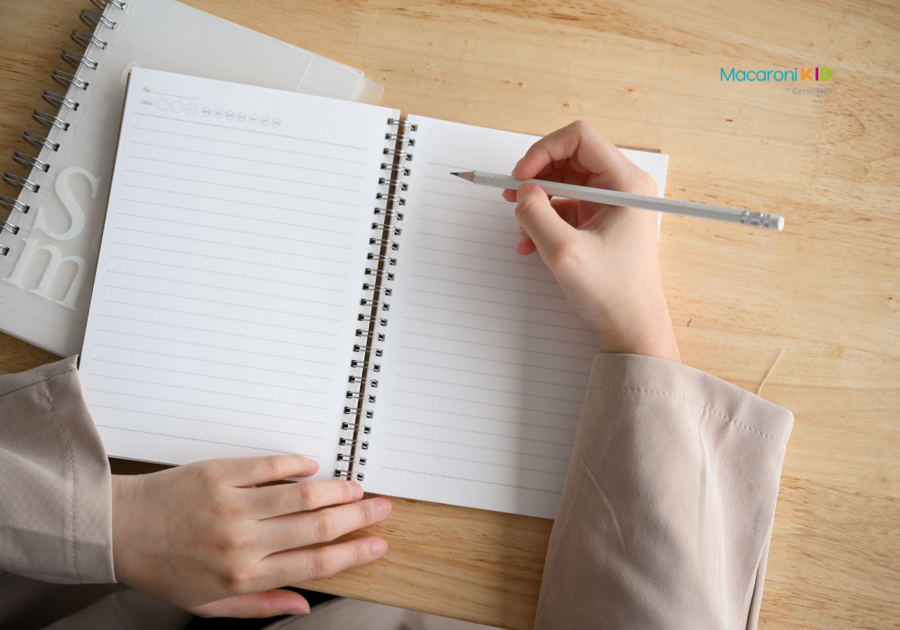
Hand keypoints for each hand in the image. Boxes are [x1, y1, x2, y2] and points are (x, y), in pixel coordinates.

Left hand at [111, 455, 390, 616]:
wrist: (118, 529)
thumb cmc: (162, 569)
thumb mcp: (209, 605)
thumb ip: (261, 605)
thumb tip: (305, 605)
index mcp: (243, 575)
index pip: (314, 564)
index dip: (353, 554)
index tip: (377, 545)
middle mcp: (243, 540)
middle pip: (317, 527)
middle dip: (357, 518)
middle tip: (381, 509)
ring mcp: (232, 503)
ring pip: (300, 494)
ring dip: (336, 491)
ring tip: (358, 488)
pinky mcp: (220, 473)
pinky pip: (268, 465)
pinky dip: (296, 464)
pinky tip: (314, 465)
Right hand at [502, 120, 680, 362]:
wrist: (631, 327)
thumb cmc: (615, 294)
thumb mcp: (565, 253)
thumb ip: (536, 215)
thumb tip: (521, 192)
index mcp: (626, 184)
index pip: (580, 139)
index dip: (543, 150)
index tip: (521, 174)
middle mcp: (621, 188)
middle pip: (568, 157)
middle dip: (535, 175)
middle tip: (511, 194)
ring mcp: (610, 204)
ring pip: (563, 181)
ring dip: (536, 199)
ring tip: (520, 222)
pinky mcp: (598, 221)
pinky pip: (563, 206)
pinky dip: (542, 218)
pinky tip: (529, 241)